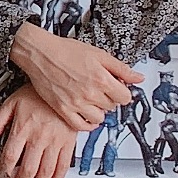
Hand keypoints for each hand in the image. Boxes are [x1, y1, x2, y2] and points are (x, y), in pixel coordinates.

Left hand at [0, 88, 84, 177]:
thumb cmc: (36, 93)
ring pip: (46, 170)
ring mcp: (55, 141)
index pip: (10, 156)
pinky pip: (64, 164)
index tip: (2, 177)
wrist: (62, 86)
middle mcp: (39, 137)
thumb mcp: (11, 102)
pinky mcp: (68, 142)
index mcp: (23, 128)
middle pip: (28, 168)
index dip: (5, 170)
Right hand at [10, 24, 138, 126]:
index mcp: (101, 79)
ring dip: (99, 111)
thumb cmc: (65, 50)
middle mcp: (90, 93)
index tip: (116, 87)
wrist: (39, 53)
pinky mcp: (62, 109)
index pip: (125, 97)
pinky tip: (86, 115)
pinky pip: (80, 126)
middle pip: (112, 107)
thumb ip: (121, 68)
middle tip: (101, 90)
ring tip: (92, 101)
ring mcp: (76, 103)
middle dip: (109, 98)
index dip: (122, 91)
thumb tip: (138, 77)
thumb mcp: (98, 54)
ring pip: (99, 119)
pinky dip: (87, 124)